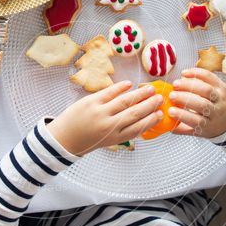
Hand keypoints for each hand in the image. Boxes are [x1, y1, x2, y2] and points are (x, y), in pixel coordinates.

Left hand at [47, 81, 162, 154]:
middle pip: (135, 114)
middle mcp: (109, 126)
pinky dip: (121, 87)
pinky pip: (109, 92)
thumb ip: (123, 132)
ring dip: (140, 94)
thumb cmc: (87, 140)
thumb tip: (142, 120)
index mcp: (115, 138)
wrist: (64, 139)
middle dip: (149, 105)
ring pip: (125, 102)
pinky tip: (130, 84)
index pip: (138, 128)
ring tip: (150, 88)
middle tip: (160, 98)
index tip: (160, 114)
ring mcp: (100, 113)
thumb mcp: (108, 141)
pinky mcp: (91, 102)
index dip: (151, 120)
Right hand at [168, 68, 225, 138]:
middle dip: (185, 98)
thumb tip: (165, 125)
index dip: (183, 115)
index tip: (170, 111)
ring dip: (189, 85)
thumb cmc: (212, 125)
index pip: (197, 121)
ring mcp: (221, 97)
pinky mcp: (222, 86)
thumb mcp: (199, 132)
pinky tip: (185, 73)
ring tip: (176, 84)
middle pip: (202, 104)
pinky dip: (197, 73)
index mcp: (210, 125)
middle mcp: (217, 111)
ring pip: (206, 89)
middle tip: (171, 95)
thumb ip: (182, 129)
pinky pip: (210, 77)